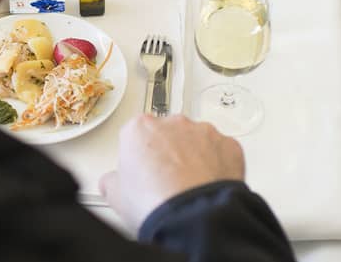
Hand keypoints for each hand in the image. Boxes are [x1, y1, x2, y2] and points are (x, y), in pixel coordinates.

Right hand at [99, 114, 244, 231]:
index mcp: (139, 128)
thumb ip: (112, 180)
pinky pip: (221, 151)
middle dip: (168, 151)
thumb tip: (111, 183)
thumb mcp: (115, 195)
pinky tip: (209, 185)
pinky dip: (218, 164)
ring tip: (189, 186)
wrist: (193, 217)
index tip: (141, 171)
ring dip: (194, 156)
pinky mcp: (229, 145)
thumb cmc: (155, 202)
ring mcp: (203, 132)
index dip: (138, 155)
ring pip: (197, 139)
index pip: (135, 135)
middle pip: (168, 133)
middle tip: (166, 180)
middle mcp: (172, 123)